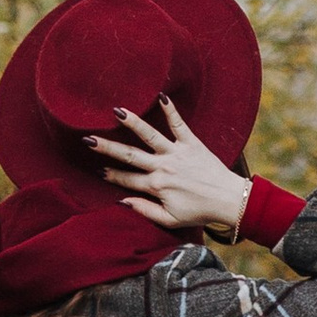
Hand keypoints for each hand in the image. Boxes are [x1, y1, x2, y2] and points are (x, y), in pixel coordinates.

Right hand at [91, 98, 252, 237]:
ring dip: (133, 123)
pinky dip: (171, 110)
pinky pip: (179, 124)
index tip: (97, 169)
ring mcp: (176, 153)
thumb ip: (144, 210)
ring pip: (150, 135)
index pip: (126, 179)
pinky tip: (161, 96)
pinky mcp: (192, 143)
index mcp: (156, 187)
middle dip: (107, 147)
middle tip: (88, 138)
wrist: (229, 200)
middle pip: (129, 155)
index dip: (110, 175)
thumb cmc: (199, 211)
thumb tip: (121, 201)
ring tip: (117, 111)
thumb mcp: (170, 219)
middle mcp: (163, 167)